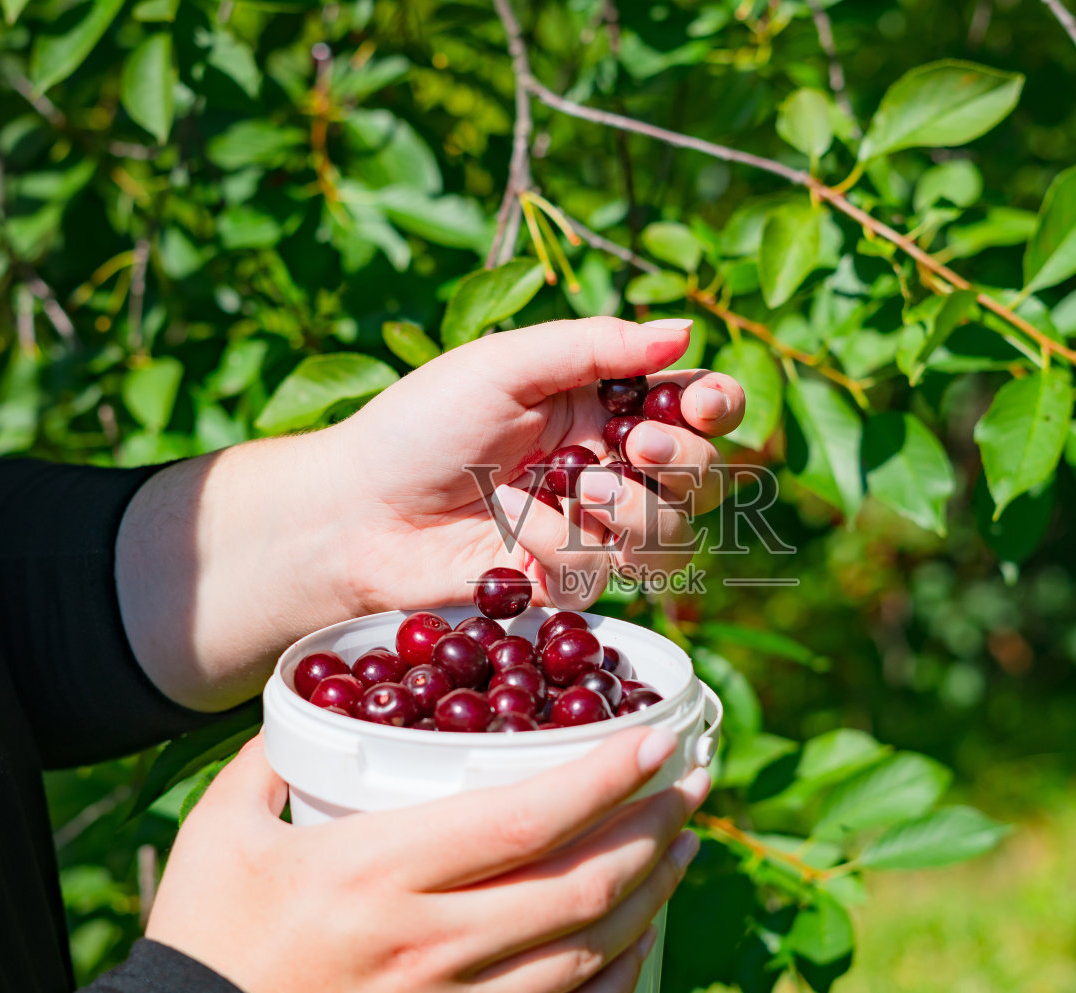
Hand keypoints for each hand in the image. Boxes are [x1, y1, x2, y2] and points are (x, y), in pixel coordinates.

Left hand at [118, 316, 744, 708]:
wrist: (357, 514)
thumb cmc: (418, 426)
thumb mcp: (503, 366)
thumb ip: (594, 346)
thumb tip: (685, 330)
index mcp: (601, 400)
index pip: (695, 403)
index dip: (718, 404)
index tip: (701, 401)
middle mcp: (610, 462)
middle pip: (704, 472)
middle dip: (685, 460)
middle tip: (637, 447)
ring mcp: (594, 527)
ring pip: (674, 534)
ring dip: (639, 512)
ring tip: (582, 493)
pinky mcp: (570, 580)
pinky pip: (610, 573)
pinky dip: (568, 546)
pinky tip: (515, 525)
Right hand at [147, 727, 709, 992]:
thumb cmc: (204, 948)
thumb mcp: (222, 835)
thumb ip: (277, 759)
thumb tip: (319, 706)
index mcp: (381, 873)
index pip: (529, 818)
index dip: (609, 775)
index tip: (659, 738)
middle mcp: (435, 944)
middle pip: (584, 883)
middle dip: (657, 826)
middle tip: (690, 782)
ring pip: (591, 950)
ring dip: (653, 892)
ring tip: (683, 845)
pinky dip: (618, 977)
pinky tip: (636, 939)